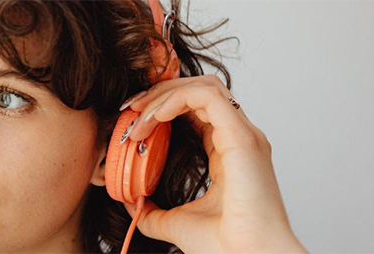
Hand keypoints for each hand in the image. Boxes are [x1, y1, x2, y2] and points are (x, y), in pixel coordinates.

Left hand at [119, 75, 306, 252]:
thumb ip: (153, 211)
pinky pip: (206, 97)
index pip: (196, 111)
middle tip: (129, 110)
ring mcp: (244, 135)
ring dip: (164, 94)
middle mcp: (239, 138)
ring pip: (203, 87)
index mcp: (228, 152)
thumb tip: (131, 203)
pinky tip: (152, 118)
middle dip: (159, 93)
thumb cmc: (226, 246)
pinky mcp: (242, 138)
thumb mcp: (176, 223)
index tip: (131, 122)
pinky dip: (175, 99)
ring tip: (137, 114)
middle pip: (199, 90)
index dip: (162, 107)